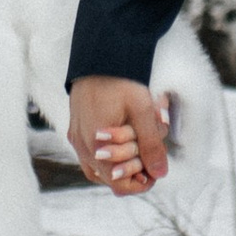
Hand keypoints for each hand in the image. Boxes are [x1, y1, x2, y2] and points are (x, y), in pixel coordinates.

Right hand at [68, 72, 169, 196]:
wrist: (101, 52)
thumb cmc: (122, 78)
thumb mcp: (142, 111)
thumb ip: (151, 145)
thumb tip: (160, 174)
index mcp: (95, 144)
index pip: (117, 182)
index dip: (140, 182)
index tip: (156, 170)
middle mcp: (81, 144)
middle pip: (107, 178)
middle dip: (132, 169)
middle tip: (151, 153)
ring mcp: (76, 136)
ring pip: (97, 168)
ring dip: (120, 162)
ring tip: (139, 147)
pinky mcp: (75, 127)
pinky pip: (90, 154)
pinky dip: (109, 153)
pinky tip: (124, 139)